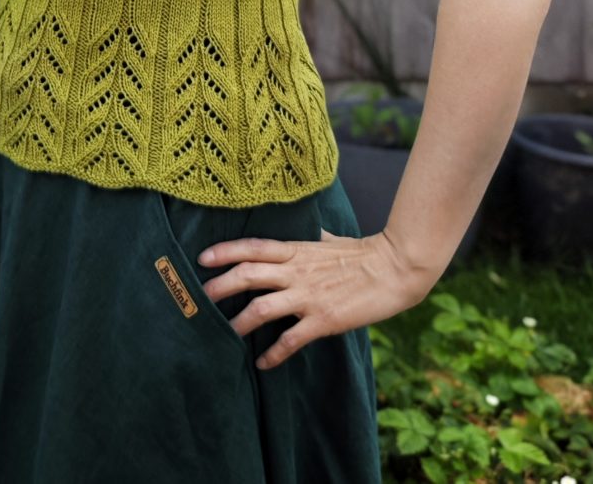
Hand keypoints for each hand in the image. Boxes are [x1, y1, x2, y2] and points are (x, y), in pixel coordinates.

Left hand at [198, 227, 437, 370]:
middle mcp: (297, 271)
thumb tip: (303, 230)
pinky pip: (290, 339)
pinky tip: (262, 363)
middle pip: (248, 275)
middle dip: (220, 287)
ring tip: (222, 335)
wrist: (393, 269)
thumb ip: (310, 238)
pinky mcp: (323, 319)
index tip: (202, 258)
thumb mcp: (330, 240)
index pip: (253, 247)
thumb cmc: (362, 253)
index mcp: (297, 250)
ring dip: (238, 323)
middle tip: (200, 298)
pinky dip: (273, 354)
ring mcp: (308, 296)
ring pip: (262, 308)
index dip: (225, 251)